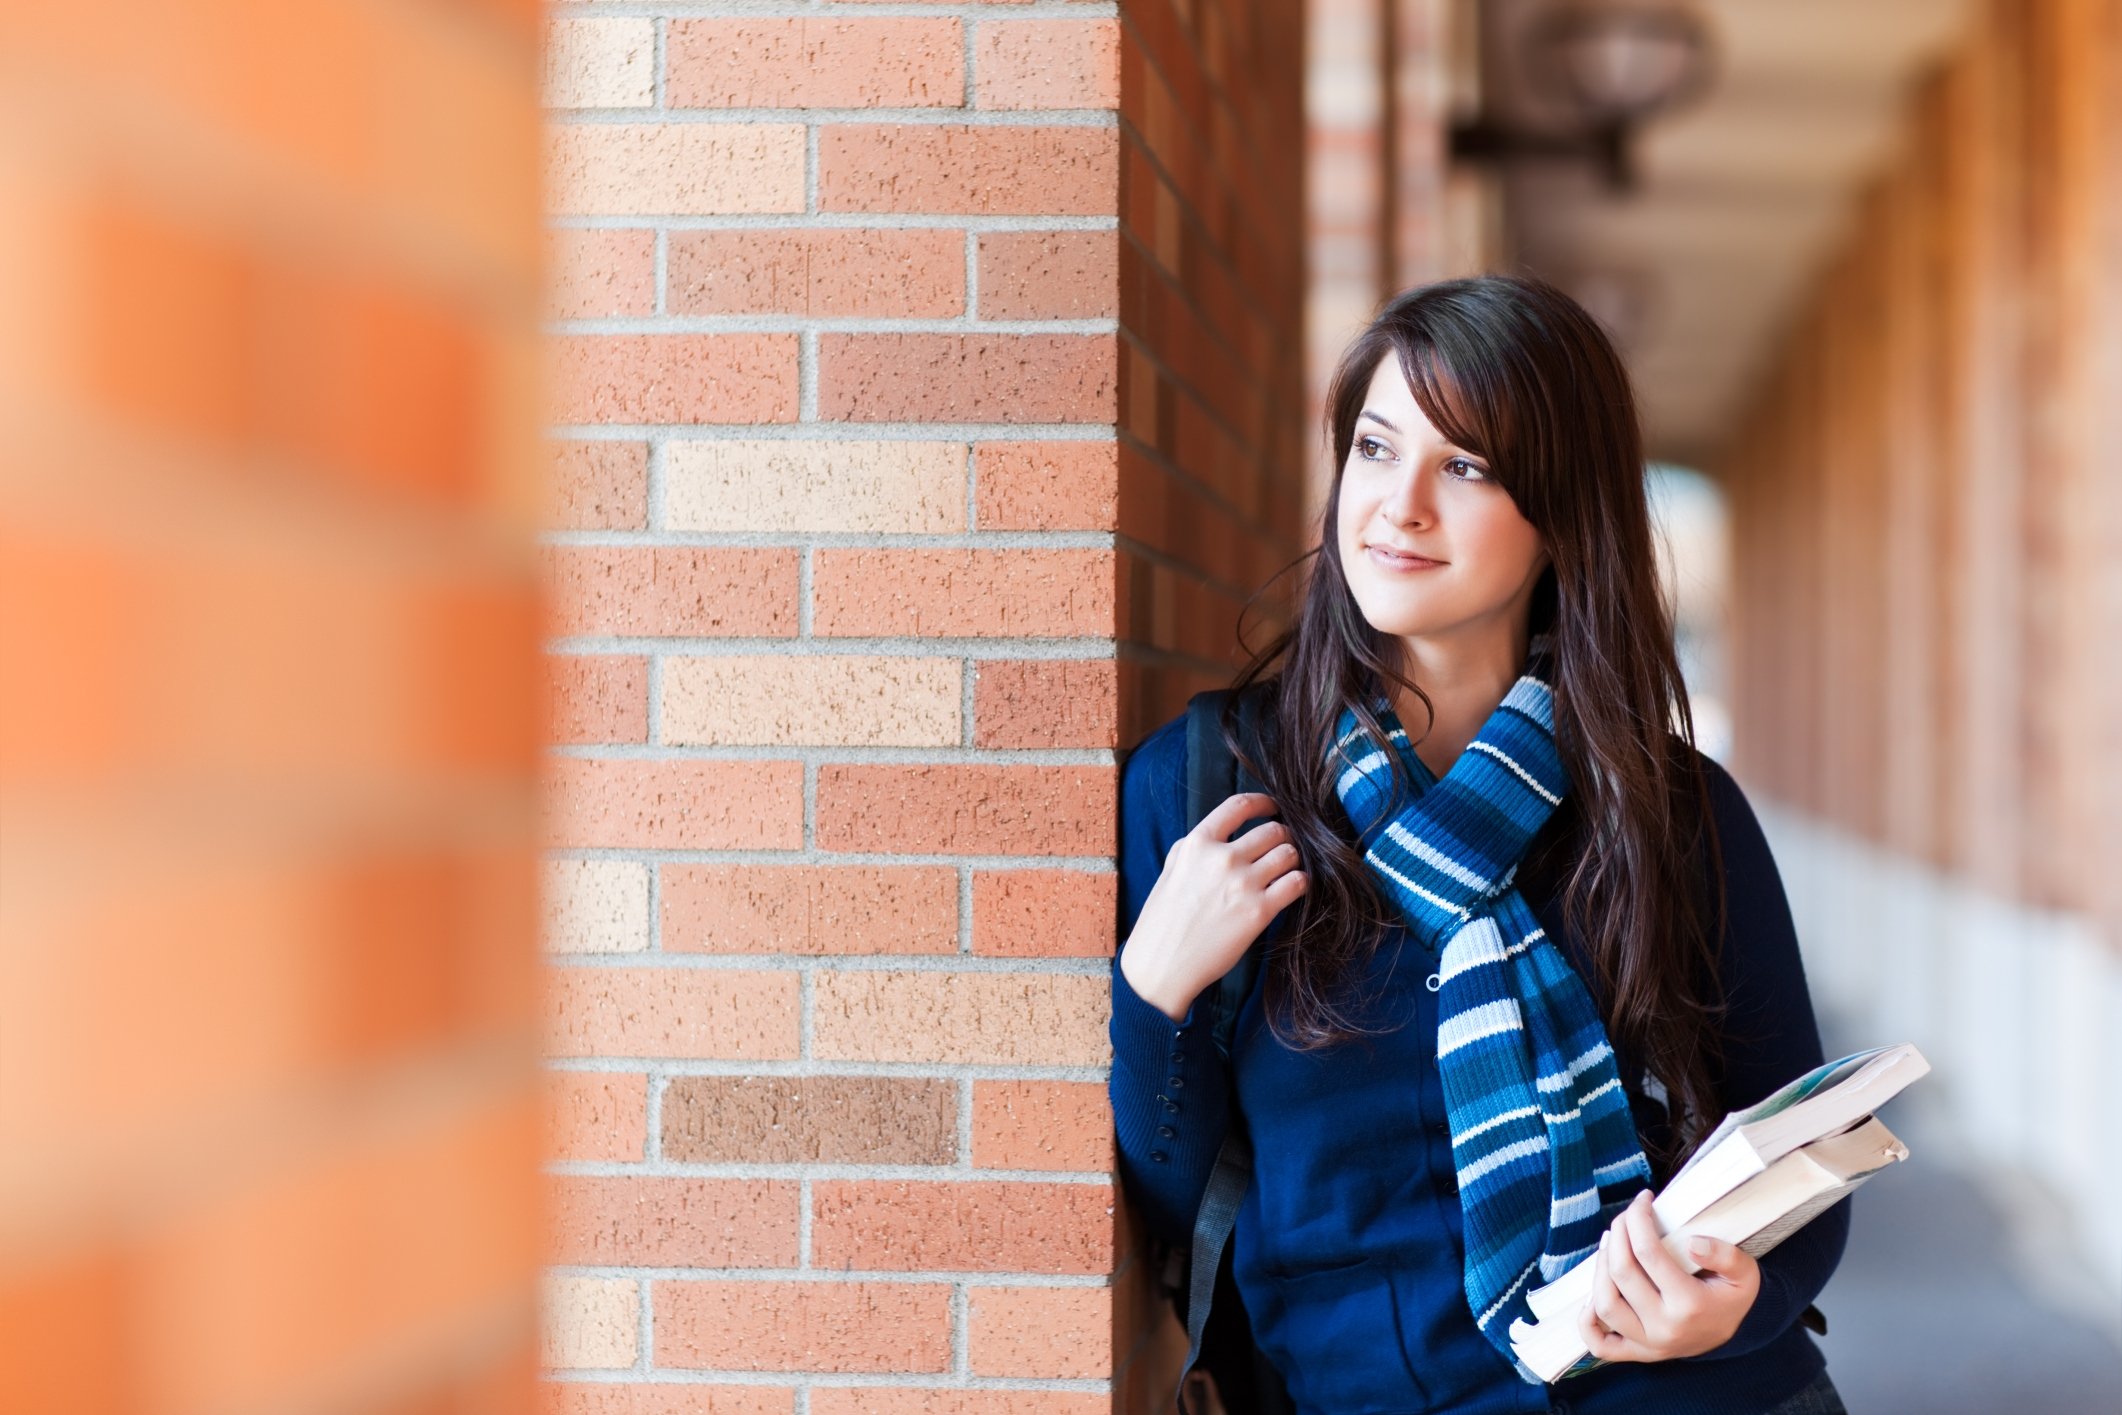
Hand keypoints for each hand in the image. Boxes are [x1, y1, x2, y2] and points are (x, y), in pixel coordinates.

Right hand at [1119, 792, 1307, 1021]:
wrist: (1162, 964)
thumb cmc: (1164, 919)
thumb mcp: (1172, 869)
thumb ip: (1197, 846)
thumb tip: (1224, 832)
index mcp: (1198, 843)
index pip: (1239, 805)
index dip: (1264, 803)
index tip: (1274, 807)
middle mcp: (1222, 858)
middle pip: (1273, 831)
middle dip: (1283, 837)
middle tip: (1283, 848)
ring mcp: (1242, 884)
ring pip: (1289, 854)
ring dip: (1293, 860)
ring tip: (1286, 870)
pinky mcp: (1259, 911)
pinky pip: (1297, 883)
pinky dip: (1300, 882)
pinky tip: (1292, 888)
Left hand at [1576, 1189, 1760, 1362]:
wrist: (1734, 1335)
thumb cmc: (1732, 1296)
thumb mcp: (1745, 1273)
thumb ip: (1726, 1255)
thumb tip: (1693, 1243)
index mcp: (1690, 1305)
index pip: (1648, 1253)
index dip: (1639, 1218)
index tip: (1643, 1200)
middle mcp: (1664, 1328)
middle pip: (1621, 1273)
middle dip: (1618, 1234)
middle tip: (1625, 1218)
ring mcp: (1648, 1345)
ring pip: (1605, 1305)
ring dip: (1599, 1268)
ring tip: (1610, 1243)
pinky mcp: (1637, 1353)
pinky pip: (1600, 1344)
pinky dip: (1587, 1321)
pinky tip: (1593, 1293)